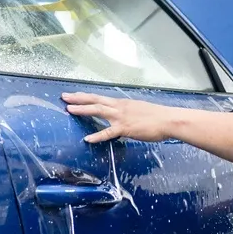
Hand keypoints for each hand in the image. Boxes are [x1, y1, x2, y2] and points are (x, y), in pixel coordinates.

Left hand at [62, 92, 176, 143]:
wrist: (168, 120)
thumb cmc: (157, 117)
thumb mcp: (139, 111)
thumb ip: (128, 113)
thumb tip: (122, 117)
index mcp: (122, 103)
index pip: (100, 98)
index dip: (85, 96)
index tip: (73, 94)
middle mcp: (119, 107)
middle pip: (95, 100)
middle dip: (78, 98)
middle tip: (64, 96)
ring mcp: (121, 117)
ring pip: (98, 110)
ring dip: (83, 110)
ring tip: (69, 110)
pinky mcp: (126, 128)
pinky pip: (108, 132)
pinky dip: (97, 135)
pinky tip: (88, 139)